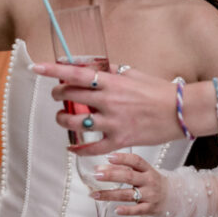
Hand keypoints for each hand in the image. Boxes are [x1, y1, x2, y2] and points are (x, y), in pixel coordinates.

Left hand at [34, 63, 178, 155]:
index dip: (53, 70)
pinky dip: (77, 149)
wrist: (180, 112)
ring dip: (63, 119)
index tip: (36, 67)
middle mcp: (108, 102)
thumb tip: (94, 67)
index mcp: (111, 82)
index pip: (76, 73)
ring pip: (75, 123)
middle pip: (70, 97)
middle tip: (57, 94)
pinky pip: (91, 148)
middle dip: (57, 94)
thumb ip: (111, 71)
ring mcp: (113, 123)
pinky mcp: (119, 140)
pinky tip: (71, 147)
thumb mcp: (134, 73)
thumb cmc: (158, 90)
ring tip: (63, 117)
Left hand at [91, 152, 167, 216]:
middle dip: (111, 175)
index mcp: (147, 169)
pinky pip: (137, 210)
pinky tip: (116, 209)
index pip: (135, 160)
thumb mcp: (144, 173)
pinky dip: (127, 210)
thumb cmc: (153, 183)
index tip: (109, 157)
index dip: (122, 158)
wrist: (174, 197)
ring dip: (110, 194)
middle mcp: (149, 181)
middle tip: (97, 174)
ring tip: (94, 194)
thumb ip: (125, 169)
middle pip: (129, 176)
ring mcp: (150, 195)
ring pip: (128, 194)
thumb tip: (102, 167)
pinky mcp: (150, 208)